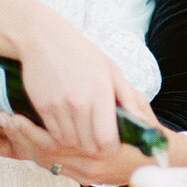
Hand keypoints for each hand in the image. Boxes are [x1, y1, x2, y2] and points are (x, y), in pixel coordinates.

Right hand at [0, 0, 122, 154]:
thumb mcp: (111, 70)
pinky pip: (54, 134)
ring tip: (82, 131)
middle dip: (95, 148)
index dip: (110, 148)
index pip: (107, 140)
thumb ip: (128, 98)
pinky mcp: (43, 107)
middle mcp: (80, 103)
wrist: (43, 39)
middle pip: (89, 146)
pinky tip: (67, 124)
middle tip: (97, 140)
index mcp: (101, 94)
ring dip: (77, 142)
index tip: (111, 144)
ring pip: (70, 143)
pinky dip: (61, 134)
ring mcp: (59, 107)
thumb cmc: (82, 54)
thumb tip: (143, 123)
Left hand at [0, 113, 144, 184]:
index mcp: (102, 147)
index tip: (13, 116)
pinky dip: (34, 151)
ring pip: (46, 161)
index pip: (58, 143)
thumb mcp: (140, 108)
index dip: (31, 132)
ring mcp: (85, 173)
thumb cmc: (148, 133)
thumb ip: (125, 101)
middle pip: (45, 153)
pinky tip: (18, 135)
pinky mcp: (82, 176)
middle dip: (20, 137)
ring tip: (2, 124)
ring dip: (23, 143)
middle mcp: (91, 165)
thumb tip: (102, 92)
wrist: (157, 166)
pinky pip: (53, 166)